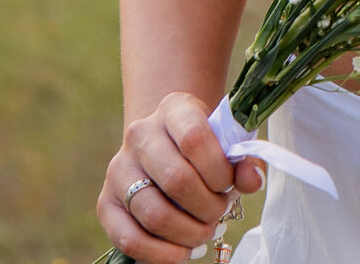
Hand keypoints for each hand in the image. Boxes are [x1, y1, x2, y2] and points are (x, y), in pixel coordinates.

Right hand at [97, 93, 262, 261]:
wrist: (165, 144)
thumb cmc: (203, 147)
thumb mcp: (225, 141)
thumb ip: (243, 159)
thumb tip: (253, 180)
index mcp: (173, 109)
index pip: (194, 138)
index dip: (218, 170)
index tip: (229, 184)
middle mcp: (140, 135)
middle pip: (177, 180)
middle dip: (208, 207)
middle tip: (219, 213)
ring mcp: (119, 169)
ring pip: (154, 214)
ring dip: (188, 233)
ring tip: (204, 232)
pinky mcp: (106, 203)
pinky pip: (129, 238)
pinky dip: (161, 254)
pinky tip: (182, 252)